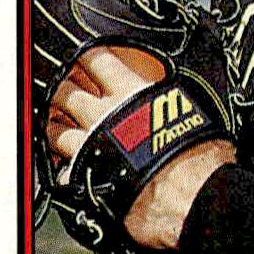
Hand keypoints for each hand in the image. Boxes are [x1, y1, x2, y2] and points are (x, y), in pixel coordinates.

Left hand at [47, 45, 235, 248]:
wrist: (191, 196)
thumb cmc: (199, 157)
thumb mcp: (195, 111)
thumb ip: (175, 102)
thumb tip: (179, 101)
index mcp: (132, 94)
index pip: (99, 61)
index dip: (87, 56)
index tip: (83, 57)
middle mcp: (105, 117)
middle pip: (68, 92)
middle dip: (63, 87)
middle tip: (65, 87)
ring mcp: (91, 148)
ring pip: (56, 130)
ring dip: (53, 125)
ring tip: (56, 124)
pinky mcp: (87, 180)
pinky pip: (63, 171)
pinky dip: (63, 167)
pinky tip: (67, 167)